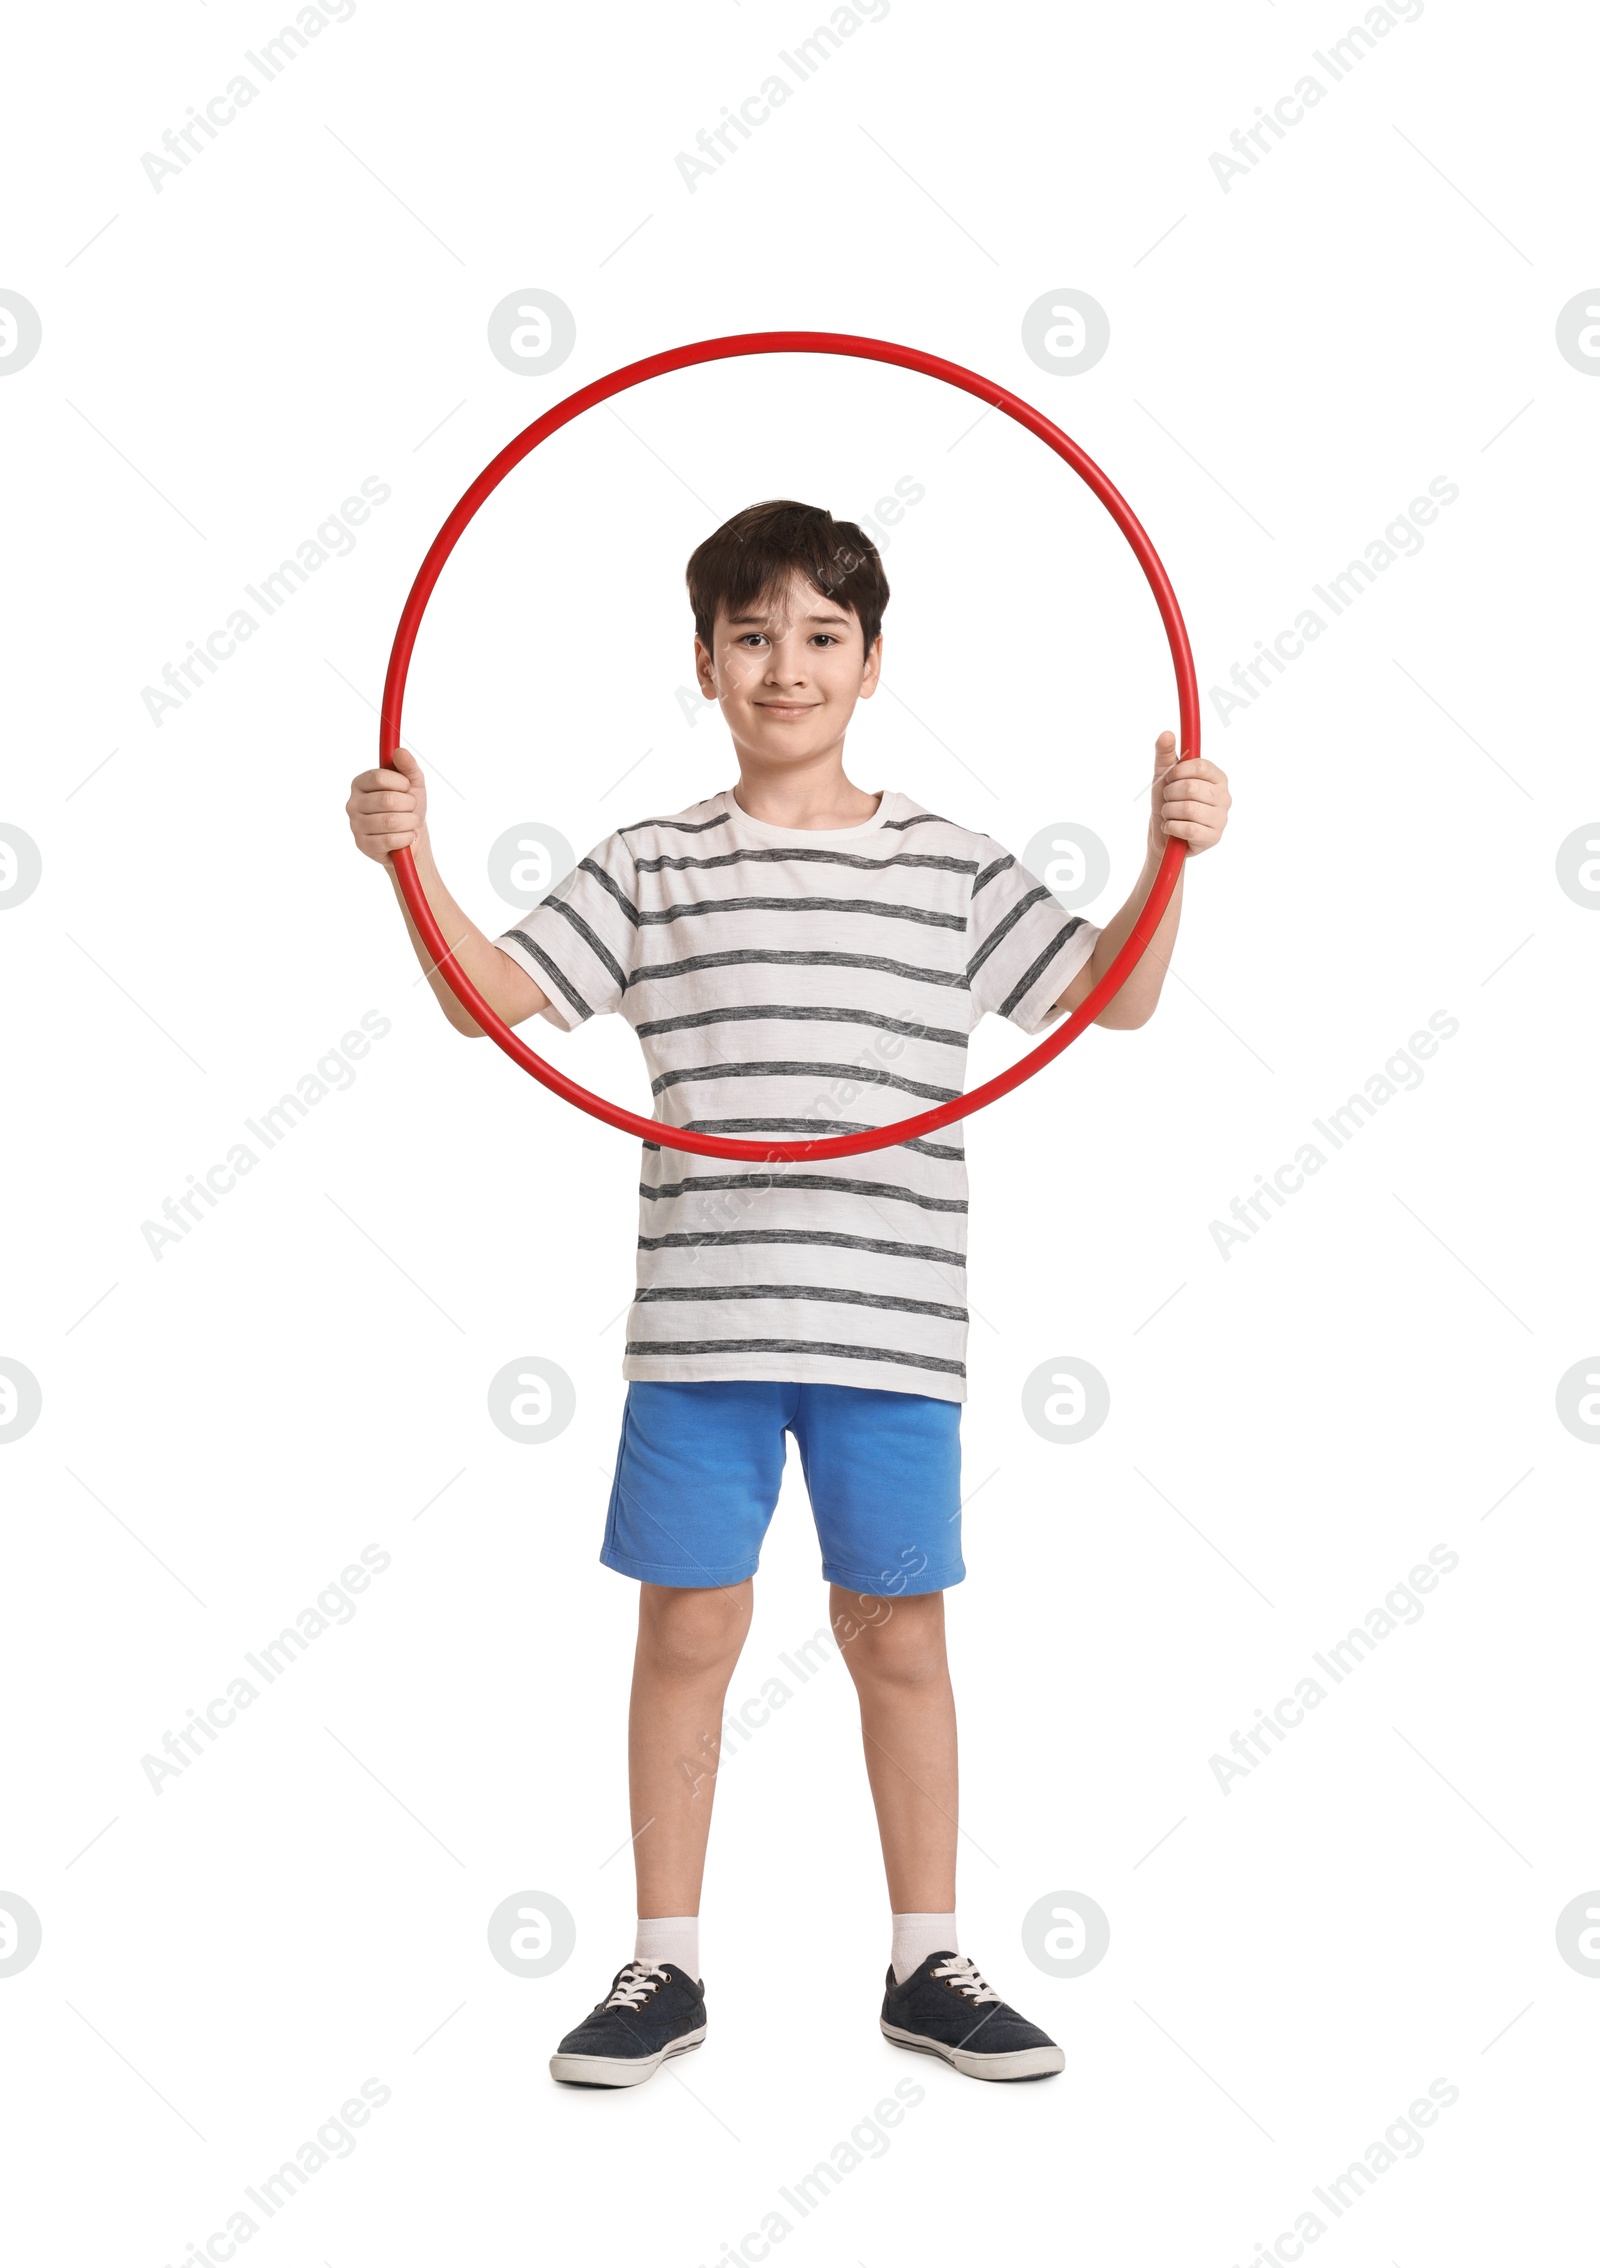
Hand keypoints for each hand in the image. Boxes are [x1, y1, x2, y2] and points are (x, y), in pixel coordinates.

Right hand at [347, 744, 426, 862]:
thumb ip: (408, 766)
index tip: (407, 788)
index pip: (378, 777)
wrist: (412, 838)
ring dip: (410, 822)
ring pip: (390, 821)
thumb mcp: (414, 784)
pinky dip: (406, 838)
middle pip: (386, 800)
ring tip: (410, 823)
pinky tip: (406, 836)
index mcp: (361, 783)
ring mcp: (355, 825)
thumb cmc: (409, 808)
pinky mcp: (363, 845)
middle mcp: (353, 803)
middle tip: (411, 808)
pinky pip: (390, 839)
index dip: (400, 783)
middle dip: (409, 805)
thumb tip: (399, 751)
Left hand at [1147, 731, 1229, 856]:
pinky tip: (1170, 828)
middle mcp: (1224, 796)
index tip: (1169, 778)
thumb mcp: (1164, 776)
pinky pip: (1188, 829)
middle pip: (1192, 788)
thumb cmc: (1168, 802)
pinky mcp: (1213, 837)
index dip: (1178, 772)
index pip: (1200, 766)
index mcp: (1217, 777)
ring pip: (1189, 809)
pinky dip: (1171, 827)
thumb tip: (1166, 733)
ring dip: (1169, 812)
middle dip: (1170, 794)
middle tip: (1167, 799)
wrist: (1164, 836)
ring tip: (1169, 814)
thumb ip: (1166, 754)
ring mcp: (1221, 818)